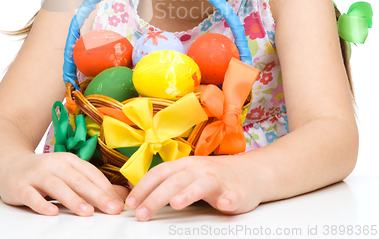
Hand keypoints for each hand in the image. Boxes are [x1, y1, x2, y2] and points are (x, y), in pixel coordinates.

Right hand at [0, 152, 125, 215]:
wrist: (9, 165)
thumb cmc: (45, 173)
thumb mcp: (68, 173)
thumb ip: (91, 184)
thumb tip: (121, 196)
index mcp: (69, 160)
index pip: (91, 174)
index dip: (106, 189)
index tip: (119, 204)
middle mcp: (54, 165)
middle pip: (78, 180)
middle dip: (97, 195)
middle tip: (111, 209)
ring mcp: (36, 174)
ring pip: (57, 187)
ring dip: (73, 199)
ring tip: (87, 212)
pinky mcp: (20, 186)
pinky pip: (31, 196)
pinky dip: (41, 204)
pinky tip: (51, 212)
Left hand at [125, 155, 262, 220]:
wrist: (251, 172)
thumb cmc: (214, 176)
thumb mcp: (188, 175)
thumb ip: (167, 182)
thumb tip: (138, 195)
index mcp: (184, 165)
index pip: (159, 173)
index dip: (143, 187)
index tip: (130, 204)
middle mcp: (199, 169)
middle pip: (174, 181)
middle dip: (156, 197)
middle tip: (142, 214)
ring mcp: (218, 179)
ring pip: (201, 184)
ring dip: (189, 193)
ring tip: (176, 203)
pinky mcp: (236, 192)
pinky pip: (232, 195)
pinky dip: (228, 199)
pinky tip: (224, 204)